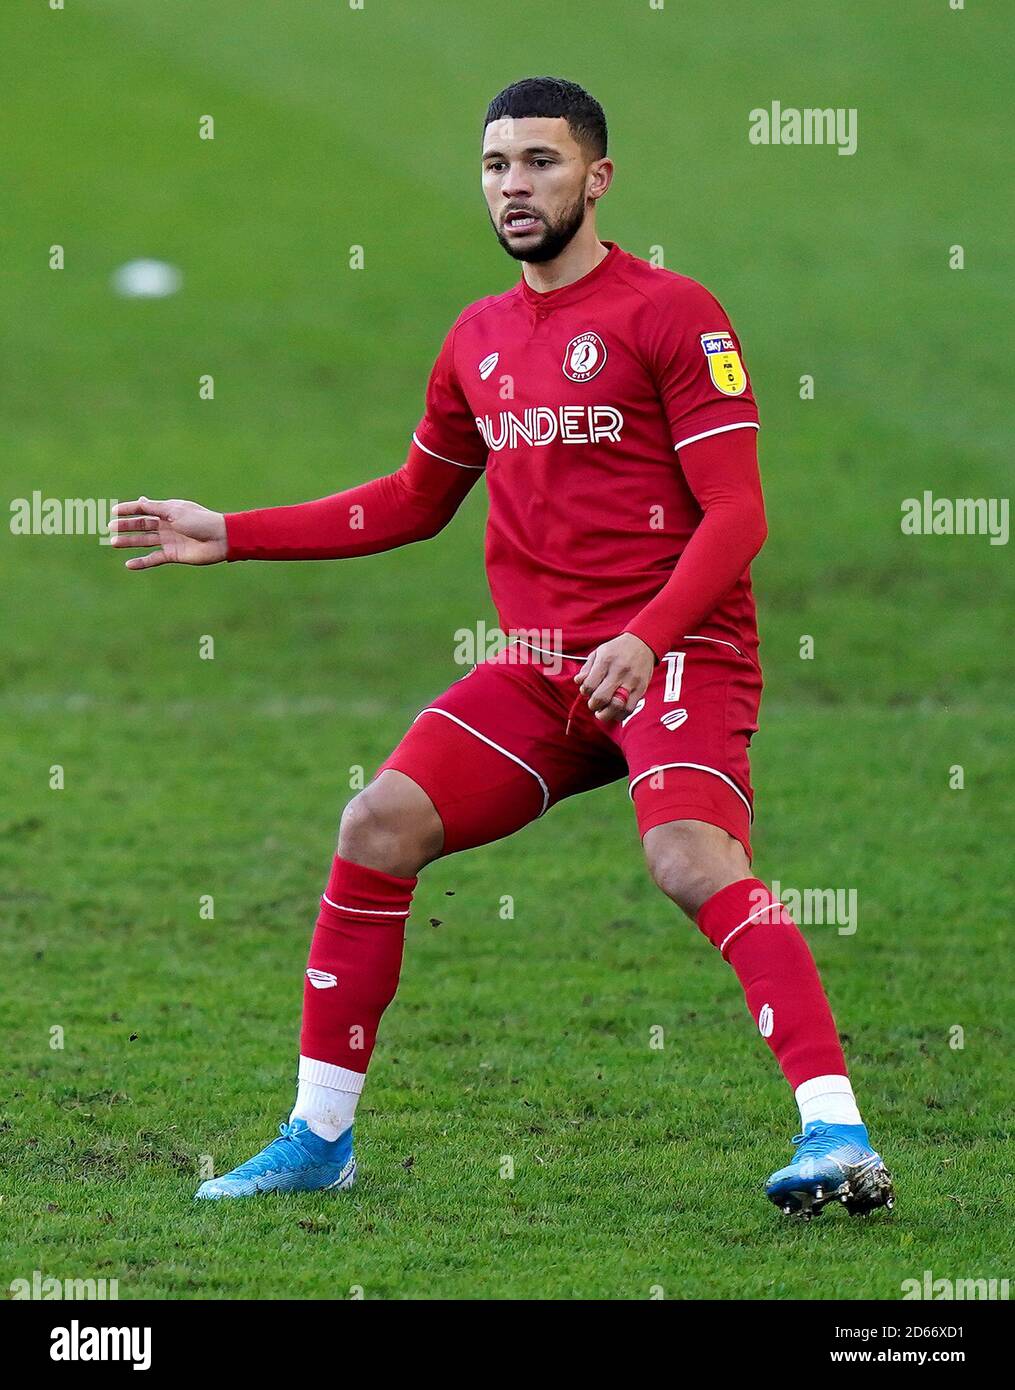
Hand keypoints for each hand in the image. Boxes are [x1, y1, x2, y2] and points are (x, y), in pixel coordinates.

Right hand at [108, 497, 227, 569]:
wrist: (220, 539)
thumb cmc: (200, 521)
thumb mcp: (175, 511)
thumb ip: (155, 508)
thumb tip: (139, 500)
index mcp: (168, 510)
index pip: (143, 508)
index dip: (128, 509)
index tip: (113, 511)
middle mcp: (167, 525)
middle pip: (142, 525)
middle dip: (126, 526)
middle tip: (110, 528)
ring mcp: (169, 540)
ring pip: (145, 541)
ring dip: (129, 542)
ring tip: (114, 543)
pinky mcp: (173, 554)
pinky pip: (154, 559)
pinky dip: (142, 562)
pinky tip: (129, 564)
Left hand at [573, 632, 656, 721]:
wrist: (643, 643)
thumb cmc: (618, 649)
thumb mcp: (599, 652)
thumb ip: (587, 668)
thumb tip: (578, 682)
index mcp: (606, 661)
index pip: (589, 685)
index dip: (584, 692)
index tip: (586, 691)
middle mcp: (619, 671)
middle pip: (602, 698)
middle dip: (593, 705)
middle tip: (593, 704)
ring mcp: (631, 681)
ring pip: (617, 706)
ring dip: (606, 714)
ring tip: (602, 712)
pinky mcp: (641, 688)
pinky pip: (629, 708)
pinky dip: (620, 714)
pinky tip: (614, 711)